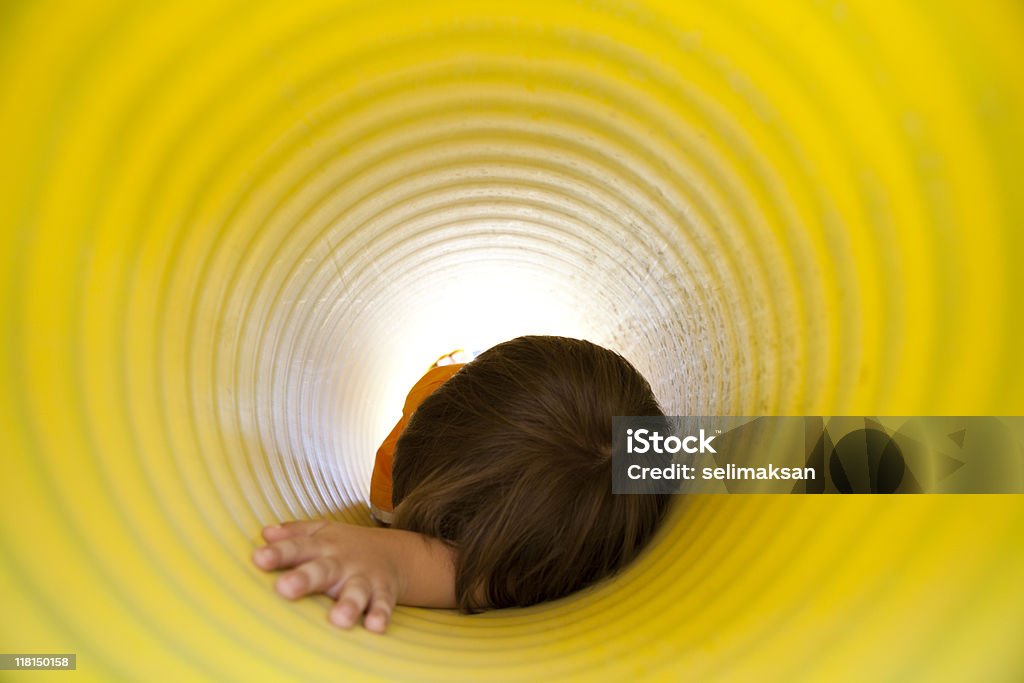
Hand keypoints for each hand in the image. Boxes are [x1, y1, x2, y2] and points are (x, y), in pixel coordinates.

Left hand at [252, 520, 403, 633]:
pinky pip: (383, 603)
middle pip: (322, 569)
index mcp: (321, 546)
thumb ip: (294, 534)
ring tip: (339, 619)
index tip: (259, 559)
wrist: (395, 553)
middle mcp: (341, 562)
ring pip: (355, 590)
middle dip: (304, 578)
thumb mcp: (321, 532)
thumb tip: (265, 533)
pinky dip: (381, 614)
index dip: (278, 553)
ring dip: (349, 603)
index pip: (296, 547)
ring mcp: (363, 577)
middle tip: (285, 588)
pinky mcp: (383, 592)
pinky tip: (375, 626)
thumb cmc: (344, 547)